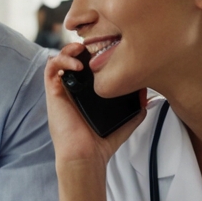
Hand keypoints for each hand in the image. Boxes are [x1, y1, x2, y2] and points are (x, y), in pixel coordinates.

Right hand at [45, 42, 147, 200]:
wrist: (86, 155)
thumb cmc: (102, 141)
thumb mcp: (127, 120)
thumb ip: (138, 106)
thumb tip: (150, 92)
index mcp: (89, 90)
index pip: (89, 62)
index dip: (97, 50)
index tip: (111, 47)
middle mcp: (75, 86)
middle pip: (75, 55)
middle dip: (84, 45)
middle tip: (97, 44)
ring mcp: (63, 88)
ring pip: (60, 56)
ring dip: (70, 49)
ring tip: (82, 49)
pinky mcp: (53, 92)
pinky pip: (51, 68)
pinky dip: (62, 60)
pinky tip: (77, 66)